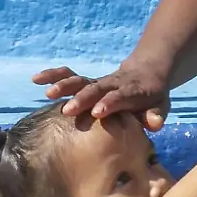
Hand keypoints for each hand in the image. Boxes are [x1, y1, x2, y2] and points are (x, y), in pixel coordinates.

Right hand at [33, 59, 171, 127]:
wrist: (146, 72)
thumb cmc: (152, 97)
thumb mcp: (160, 105)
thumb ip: (156, 115)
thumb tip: (155, 124)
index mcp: (132, 92)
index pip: (120, 97)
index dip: (109, 103)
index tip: (96, 113)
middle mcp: (112, 85)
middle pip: (97, 89)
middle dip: (82, 98)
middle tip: (68, 110)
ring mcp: (98, 83)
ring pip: (81, 81)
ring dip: (64, 86)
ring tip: (48, 93)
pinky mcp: (87, 82)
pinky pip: (70, 76)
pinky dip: (53, 75)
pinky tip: (36, 79)